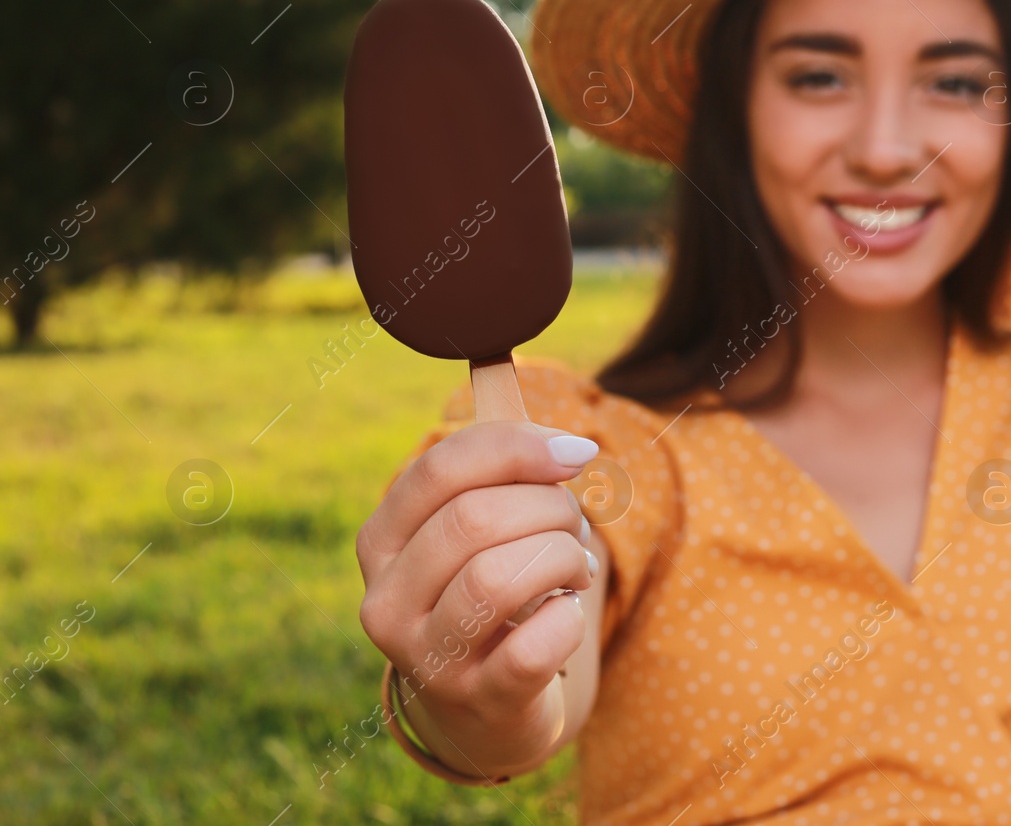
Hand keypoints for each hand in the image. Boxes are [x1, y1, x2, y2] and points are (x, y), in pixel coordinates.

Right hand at [355, 420, 598, 777]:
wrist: (490, 707)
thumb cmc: (494, 590)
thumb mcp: (482, 523)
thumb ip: (491, 453)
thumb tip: (498, 358)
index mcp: (380, 541)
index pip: (440, 468)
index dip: (518, 448)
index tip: (576, 451)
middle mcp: (385, 600)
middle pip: (474, 519)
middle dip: (548, 509)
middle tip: (574, 524)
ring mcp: (425, 656)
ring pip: (499, 577)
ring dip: (561, 558)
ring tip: (574, 566)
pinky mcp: (476, 699)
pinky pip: (535, 644)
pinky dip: (569, 618)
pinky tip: (567, 613)